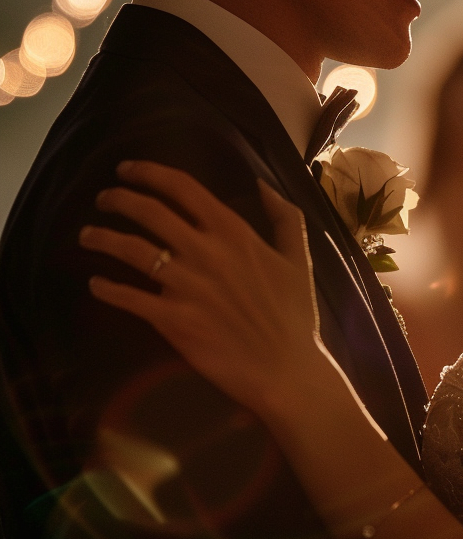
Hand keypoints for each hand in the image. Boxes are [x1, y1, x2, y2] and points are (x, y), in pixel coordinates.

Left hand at [81, 161, 326, 418]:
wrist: (286, 369)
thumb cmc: (295, 314)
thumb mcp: (299, 258)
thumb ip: (285, 216)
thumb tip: (262, 184)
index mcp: (234, 233)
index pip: (182, 188)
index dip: (148, 172)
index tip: (127, 169)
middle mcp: (205, 252)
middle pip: (148, 211)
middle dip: (117, 198)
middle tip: (104, 199)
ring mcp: (185, 286)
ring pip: (129, 249)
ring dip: (101, 237)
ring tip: (87, 235)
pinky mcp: (171, 320)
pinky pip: (127, 297)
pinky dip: (106, 288)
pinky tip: (95, 284)